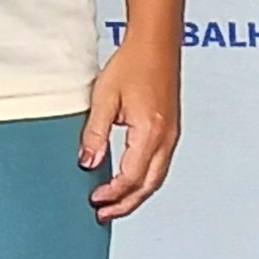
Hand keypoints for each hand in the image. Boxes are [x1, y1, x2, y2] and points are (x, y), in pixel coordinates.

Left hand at [85, 42, 179, 220]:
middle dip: (126, 204)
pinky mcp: (170, 130)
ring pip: (156, 178)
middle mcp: (166, 138)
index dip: (112, 193)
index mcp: (150, 133)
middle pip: (148, 186)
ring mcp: (171, 135)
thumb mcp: (104, 98)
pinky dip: (143, 179)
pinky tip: (128, 179)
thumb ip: (95, 134)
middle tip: (104, 214)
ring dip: (135, 194)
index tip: (94, 200)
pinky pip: (159, 164)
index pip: (132, 177)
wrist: (155, 43)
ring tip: (114, 202)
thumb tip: (87, 163)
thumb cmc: (132, 64)